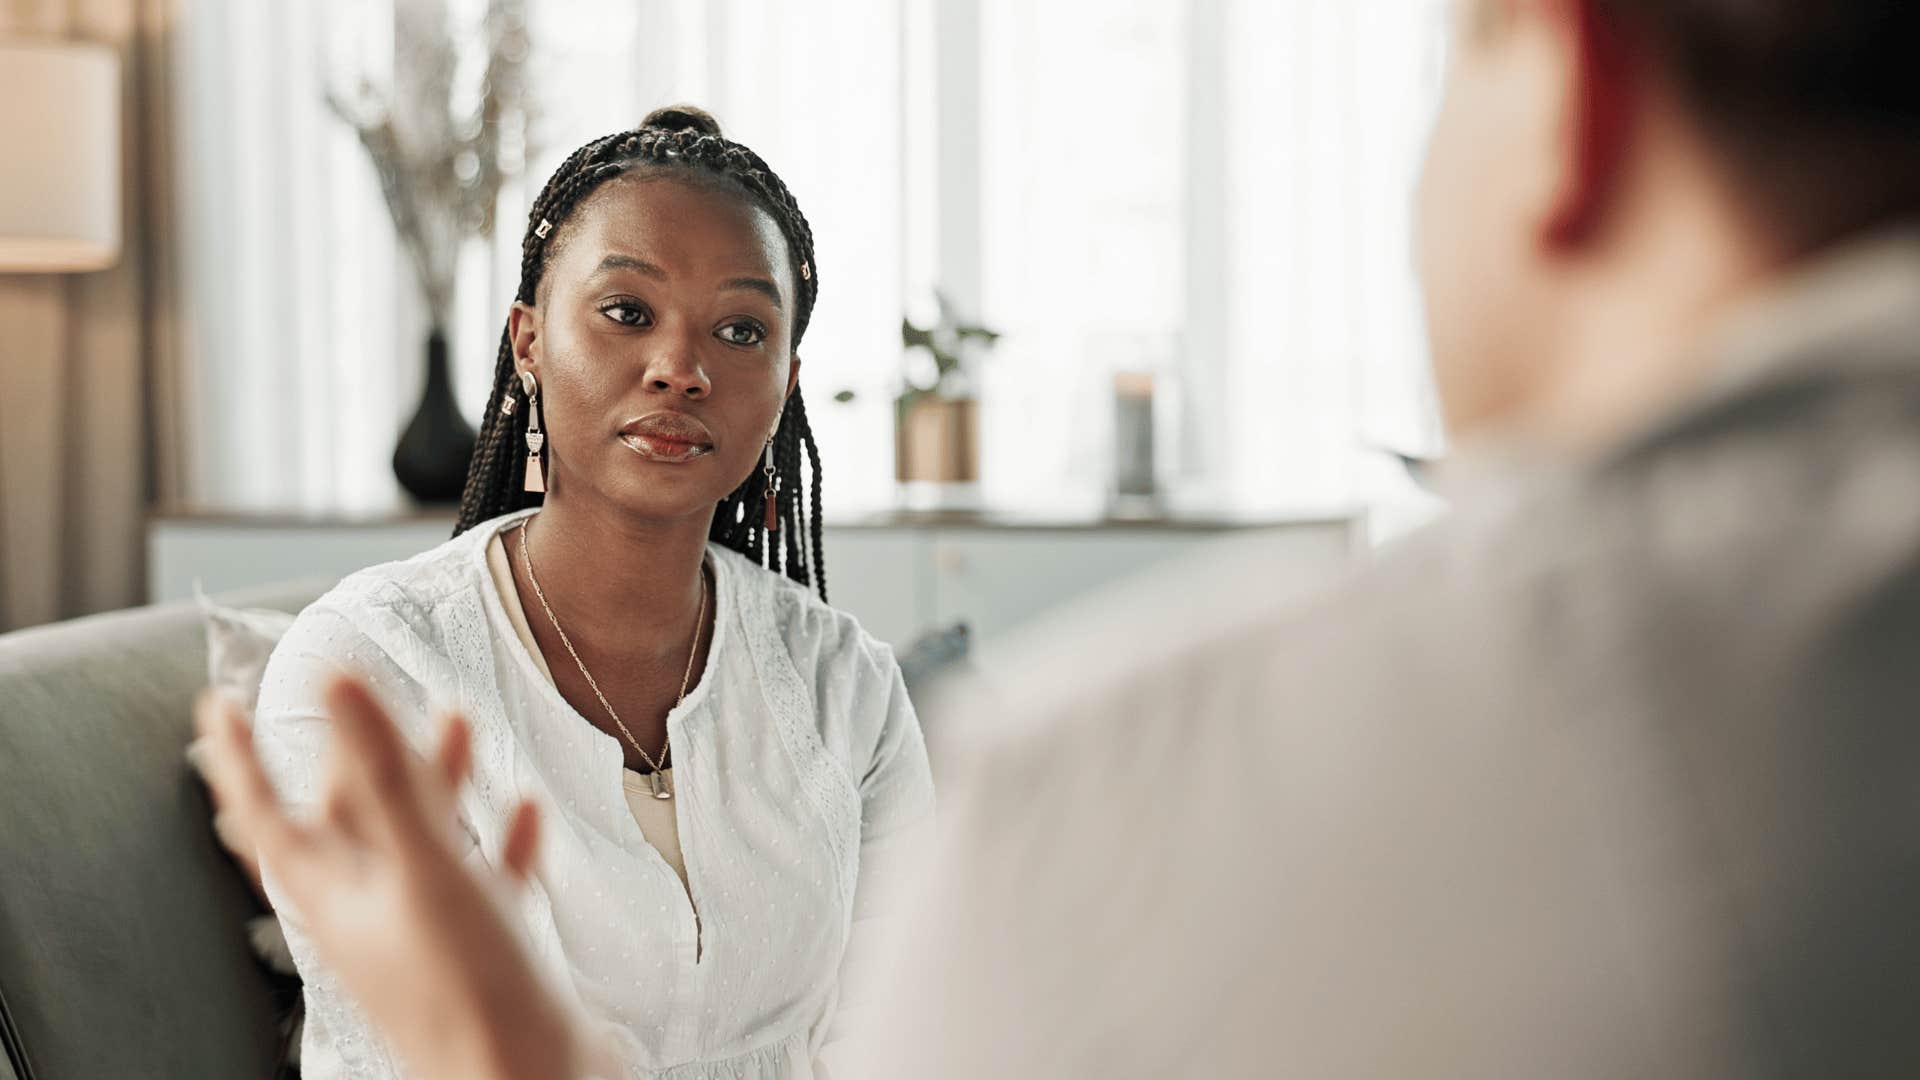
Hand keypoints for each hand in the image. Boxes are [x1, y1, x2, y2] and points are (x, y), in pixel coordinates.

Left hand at [194, 677, 614, 1079]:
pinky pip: (485, 882)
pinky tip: (524, 812)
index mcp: (337, 897)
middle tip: (368, 697)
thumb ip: (386, 774)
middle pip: (350, 819)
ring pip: (420, 842)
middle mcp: (374, 913)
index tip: (219, 706)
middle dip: (362, 752)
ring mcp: (428, 934)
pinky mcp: (484, 952)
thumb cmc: (468, 991)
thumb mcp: (423, 867)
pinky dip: (501, 841)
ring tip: (458, 725)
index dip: (238, 758)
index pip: (266, 815)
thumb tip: (339, 681)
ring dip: (437, 782)